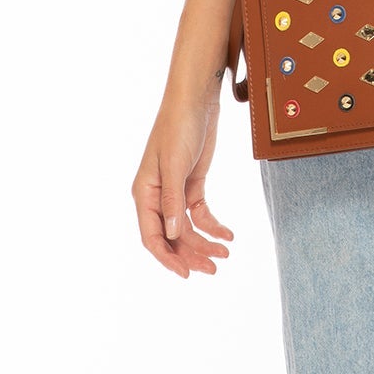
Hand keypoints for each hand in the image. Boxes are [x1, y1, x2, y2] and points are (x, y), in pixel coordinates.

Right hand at [133, 92, 235, 277]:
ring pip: (187, 228)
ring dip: (205, 243)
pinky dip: (213, 225)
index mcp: (144, 193)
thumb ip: (173, 200)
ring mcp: (175, 190)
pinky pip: (200, 213)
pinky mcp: (192, 183)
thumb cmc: (178, 126)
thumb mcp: (175, 164)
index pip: (152, 236)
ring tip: (225, 253)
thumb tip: (173, 235)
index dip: (167, 258)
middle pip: (172, 236)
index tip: (186, 274)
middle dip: (191, 254)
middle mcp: (157, 196)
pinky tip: (228, 234)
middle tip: (214, 268)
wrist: (196, 99)